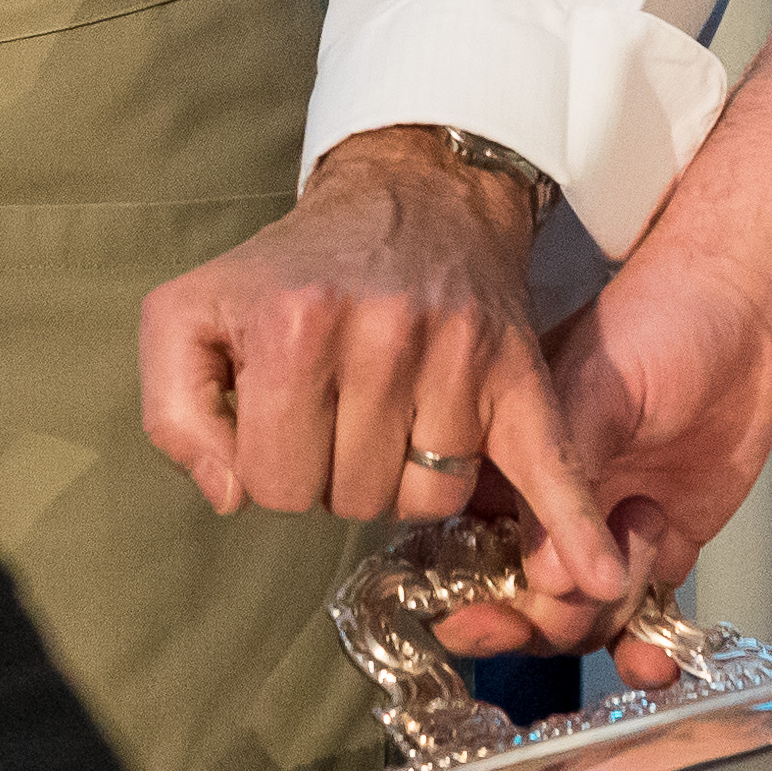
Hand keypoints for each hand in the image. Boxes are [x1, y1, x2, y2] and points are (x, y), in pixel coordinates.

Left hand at [143, 128, 582, 526]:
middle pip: (352, 500)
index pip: (274, 488)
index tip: (286, 422)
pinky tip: (598, 574)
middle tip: (343, 412)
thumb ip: (172, 414)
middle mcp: (378, 338)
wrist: (412, 196)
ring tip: (397, 417)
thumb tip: (230, 497)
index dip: (273, 469)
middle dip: (338, 473)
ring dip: (407, 478)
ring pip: (427, 498)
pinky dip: (574, 527)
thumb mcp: (189, 314)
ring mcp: (457, 356)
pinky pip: (547, 468)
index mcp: (290, 328)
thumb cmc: (291, 273)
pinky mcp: (516, 373)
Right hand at [430, 246, 771, 677]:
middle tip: (571, 598)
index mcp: (506, 465)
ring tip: (649, 522)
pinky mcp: (659, 549)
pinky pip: (644, 621)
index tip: (479, 617)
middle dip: (543, 618)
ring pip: (583, 622)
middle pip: (522, 605)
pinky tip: (655, 658)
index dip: (470, 595)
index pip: (466, 552)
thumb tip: (539, 572)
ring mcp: (604, 536)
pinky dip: (647, 651)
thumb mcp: (593, 386)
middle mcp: (547, 510)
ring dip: (613, 607)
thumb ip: (565, 476)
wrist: (742, 310)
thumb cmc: (654, 320)